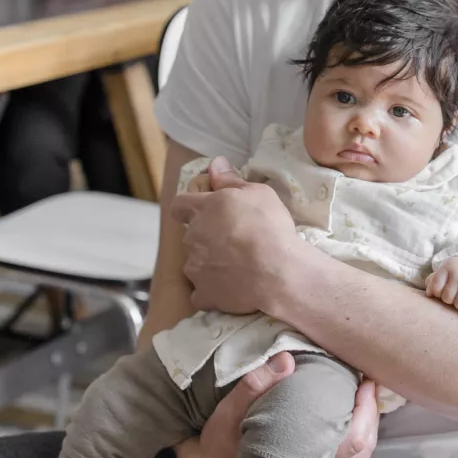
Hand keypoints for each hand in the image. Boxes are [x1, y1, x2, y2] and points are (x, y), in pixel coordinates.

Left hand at [171, 157, 302, 315]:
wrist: (277, 271)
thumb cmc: (269, 226)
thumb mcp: (258, 192)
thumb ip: (230, 180)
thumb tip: (215, 164)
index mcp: (203, 209)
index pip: (180, 205)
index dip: (189, 207)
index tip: (204, 210)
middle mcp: (193, 237)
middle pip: (192, 235)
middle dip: (207, 236)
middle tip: (234, 239)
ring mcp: (195, 268)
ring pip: (196, 263)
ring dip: (210, 263)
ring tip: (237, 266)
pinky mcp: (204, 293)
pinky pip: (202, 292)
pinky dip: (212, 290)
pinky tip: (231, 288)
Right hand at [175, 356, 379, 457]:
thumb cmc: (219, 446)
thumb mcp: (227, 413)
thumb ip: (255, 385)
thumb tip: (287, 359)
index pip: (354, 441)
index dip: (367, 409)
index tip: (366, 379)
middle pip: (364, 450)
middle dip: (372, 413)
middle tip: (368, 382)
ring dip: (367, 427)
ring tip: (364, 396)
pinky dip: (357, 441)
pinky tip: (351, 419)